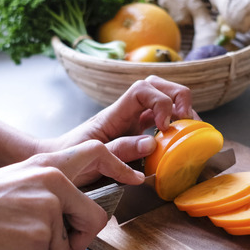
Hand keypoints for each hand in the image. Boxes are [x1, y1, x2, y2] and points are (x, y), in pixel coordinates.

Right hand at [0, 140, 142, 249]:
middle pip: (95, 218)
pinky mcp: (38, 239)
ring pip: (66, 247)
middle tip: (56, 240)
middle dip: (81, 237)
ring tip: (13, 237)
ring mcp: (48, 213)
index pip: (96, 154)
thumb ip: (51, 190)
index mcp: (49, 167)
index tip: (132, 178)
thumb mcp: (18, 179)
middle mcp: (54, 186)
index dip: (119, 166)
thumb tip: (74, 212)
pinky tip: (6, 247)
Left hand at [42, 76, 198, 175]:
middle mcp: (126, 113)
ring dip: (180, 109)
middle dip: (177, 96)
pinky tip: (180, 140)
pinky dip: (175, 126)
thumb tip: (151, 142)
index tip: (164, 125)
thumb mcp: (93, 157)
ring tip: (190, 129)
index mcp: (114, 114)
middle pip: (156, 85)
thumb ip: (120, 150)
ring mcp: (132, 122)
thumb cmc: (70, 159)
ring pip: (162, 99)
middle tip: (186, 120)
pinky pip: (159, 121)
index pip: (142, 89)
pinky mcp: (136, 135)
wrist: (59, 165)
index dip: (160, 101)